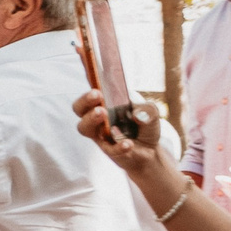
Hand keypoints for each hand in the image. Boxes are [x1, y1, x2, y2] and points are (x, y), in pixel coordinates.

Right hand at [73, 91, 186, 207]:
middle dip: (85, 101)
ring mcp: (99, 133)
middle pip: (79, 107)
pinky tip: (128, 143)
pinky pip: (108, 148)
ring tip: (102, 113)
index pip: (91, 89)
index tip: (92, 79)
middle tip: (97, 95)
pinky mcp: (108, 149)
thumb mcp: (152, 113)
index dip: (88, 80)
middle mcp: (97, 115)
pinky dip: (118, 145)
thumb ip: (147, 110)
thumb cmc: (144, 125)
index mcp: (105, 102)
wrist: (150, 150)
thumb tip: (137, 115)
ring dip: (91, 119)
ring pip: (84, 127)